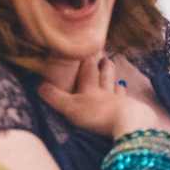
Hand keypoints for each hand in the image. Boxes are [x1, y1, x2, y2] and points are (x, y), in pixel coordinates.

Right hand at [39, 53, 157, 138]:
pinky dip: (124, 96)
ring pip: (114, 86)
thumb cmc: (98, 114)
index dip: (86, 59)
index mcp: (90, 88)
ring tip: (114, 71)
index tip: (87, 47)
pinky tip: (126, 93)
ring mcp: (119, 101)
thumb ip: (56, 97)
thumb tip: (39, 86)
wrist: (128, 122)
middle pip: (104, 75)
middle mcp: (105, 92)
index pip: (87, 70)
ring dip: (113, 79)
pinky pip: (126, 101)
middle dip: (102, 65)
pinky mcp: (130, 111)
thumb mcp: (71, 107)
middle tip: (105, 55)